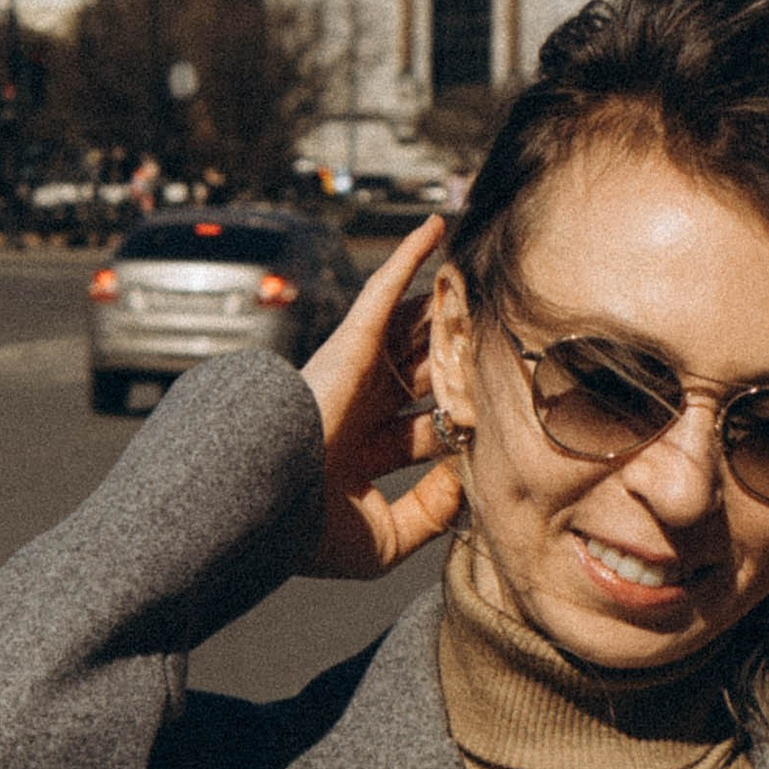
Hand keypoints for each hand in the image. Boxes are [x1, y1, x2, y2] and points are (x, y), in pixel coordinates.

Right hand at [299, 214, 466, 578]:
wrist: (268, 504)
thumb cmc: (311, 531)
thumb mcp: (385, 540)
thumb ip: (431, 513)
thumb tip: (468, 481)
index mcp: (361, 454)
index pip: (425, 432)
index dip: (461, 429)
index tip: (500, 426)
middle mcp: (360, 409)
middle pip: (425, 374)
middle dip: (457, 359)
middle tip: (497, 338)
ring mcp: (356, 372)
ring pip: (413, 329)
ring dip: (443, 306)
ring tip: (479, 281)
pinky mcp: (352, 341)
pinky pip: (384, 289)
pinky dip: (409, 257)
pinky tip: (435, 228)